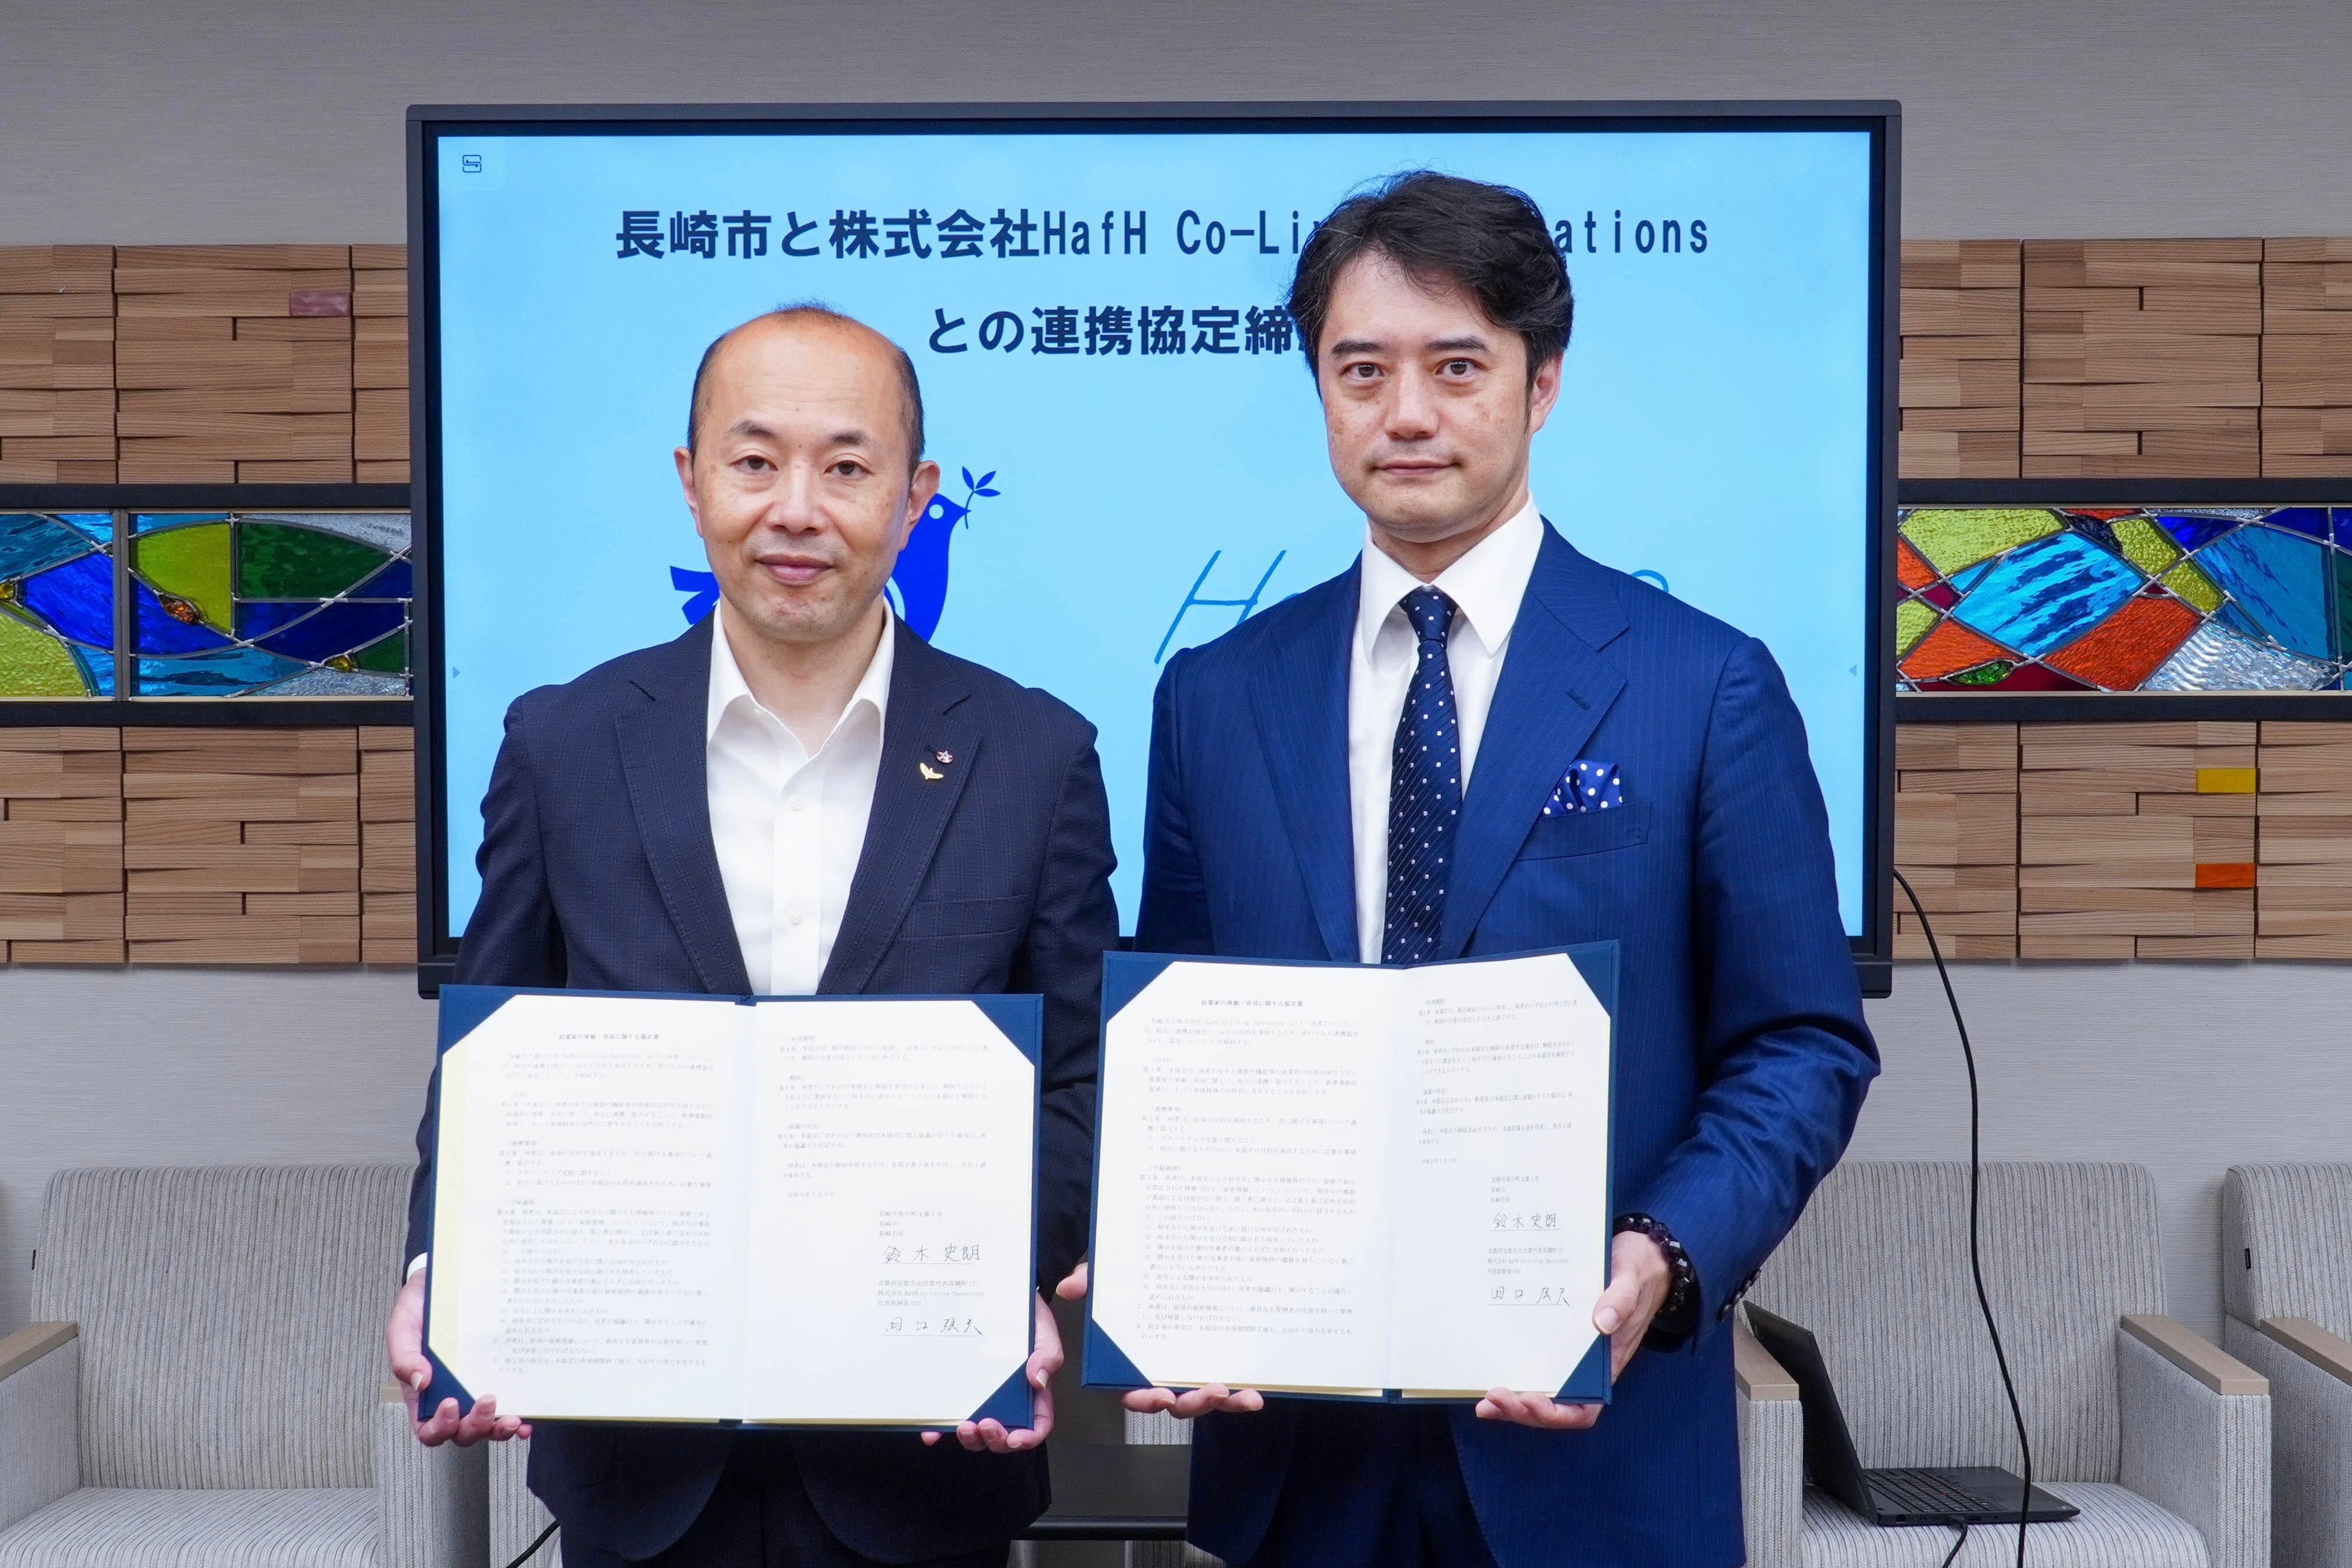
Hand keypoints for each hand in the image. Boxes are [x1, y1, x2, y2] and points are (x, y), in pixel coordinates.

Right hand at [387, 1269, 529, 1445]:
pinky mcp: (500, 1377)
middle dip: (476, 1425)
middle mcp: (453, 1397)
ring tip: (513, 1419)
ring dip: (500, 1428)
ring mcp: (478, 1389)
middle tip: (488, 1401)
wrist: (444, 1284)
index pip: (429, 1428)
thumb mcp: (403, 1328)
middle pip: (462, 1432)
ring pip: (488, 1425)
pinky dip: (521, 1417)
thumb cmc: (420, 1310)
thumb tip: (421, 1382)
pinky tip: (529, 1416)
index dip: (439, 1427)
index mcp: (425, 1394)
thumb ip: (404, 1357)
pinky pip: (511, 1405)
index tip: (449, 1404)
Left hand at [924, 1291, 1059, 1452]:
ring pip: (977, 1433)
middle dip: (994, 1439)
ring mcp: (982, 1397)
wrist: (1001, 1296)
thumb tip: (1039, 1380)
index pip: (1036, 1425)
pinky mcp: (960, 1390)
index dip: (1027, 1438)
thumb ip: (1047, 1355)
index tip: (1015, 1439)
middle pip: (1004, 1435)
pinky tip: (932, 1431)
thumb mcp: (1044, 1332)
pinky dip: (940, 1429)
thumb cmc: (1027, 1318)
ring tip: (964, 1425)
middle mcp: (1007, 1401)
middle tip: (985, 1425)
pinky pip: (949, 1416)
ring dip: (970, 1438)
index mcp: (1033, 1393)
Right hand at [1058, 1262, 1261, 1418]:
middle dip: (1196, 1403)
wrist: (1154, 1257)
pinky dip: (1242, 1389)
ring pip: (1205, 1397)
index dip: (1145, 1400)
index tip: (1160, 1396)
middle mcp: (1160, 1371)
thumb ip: (1092, 1279)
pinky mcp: (1213, 1357)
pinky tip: (1259, 1387)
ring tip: (1248, 1397)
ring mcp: (1188, 1367)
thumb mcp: (1106, 1272)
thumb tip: (1072, 1286)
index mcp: (1130, 1360)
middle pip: (1176, 1402)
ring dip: (1228, 1403)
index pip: (1132, 1391)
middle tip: (1215, 1391)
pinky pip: (1228, 1380)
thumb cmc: (1125, 1275)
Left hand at [1475, 1228, 1670, 1431]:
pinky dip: (1513, 1375)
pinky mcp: (1555, 1338)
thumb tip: (1602, 1322)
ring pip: (1539, 1391)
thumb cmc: (1636, 1271)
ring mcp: (1569, 1355)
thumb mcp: (1631, 1279)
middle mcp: (1586, 1367)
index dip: (1556, 1413)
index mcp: (1607, 1363)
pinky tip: (1490, 1371)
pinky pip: (1533, 1364)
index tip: (1530, 1399)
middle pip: (1554, 1406)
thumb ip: (1621, 1299)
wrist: (1640, 1258)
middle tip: (1491, 1399)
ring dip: (1512, 1401)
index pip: (1583, 1408)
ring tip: (1484, 1400)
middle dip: (1522, 1410)